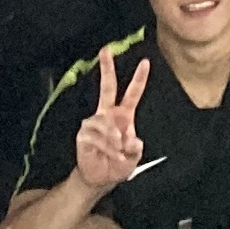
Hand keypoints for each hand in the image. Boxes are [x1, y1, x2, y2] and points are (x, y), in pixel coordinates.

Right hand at [71, 46, 152, 192]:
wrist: (100, 178)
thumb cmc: (118, 164)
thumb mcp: (133, 158)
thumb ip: (135, 149)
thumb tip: (132, 138)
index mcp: (124, 116)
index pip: (132, 94)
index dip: (139, 79)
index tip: (145, 62)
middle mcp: (108, 114)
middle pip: (107, 87)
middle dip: (107, 68)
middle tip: (105, 50)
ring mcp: (94, 122)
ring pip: (105, 122)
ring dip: (113, 139)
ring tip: (118, 152)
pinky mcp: (84, 133)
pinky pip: (95, 135)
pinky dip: (105, 146)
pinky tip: (109, 153)